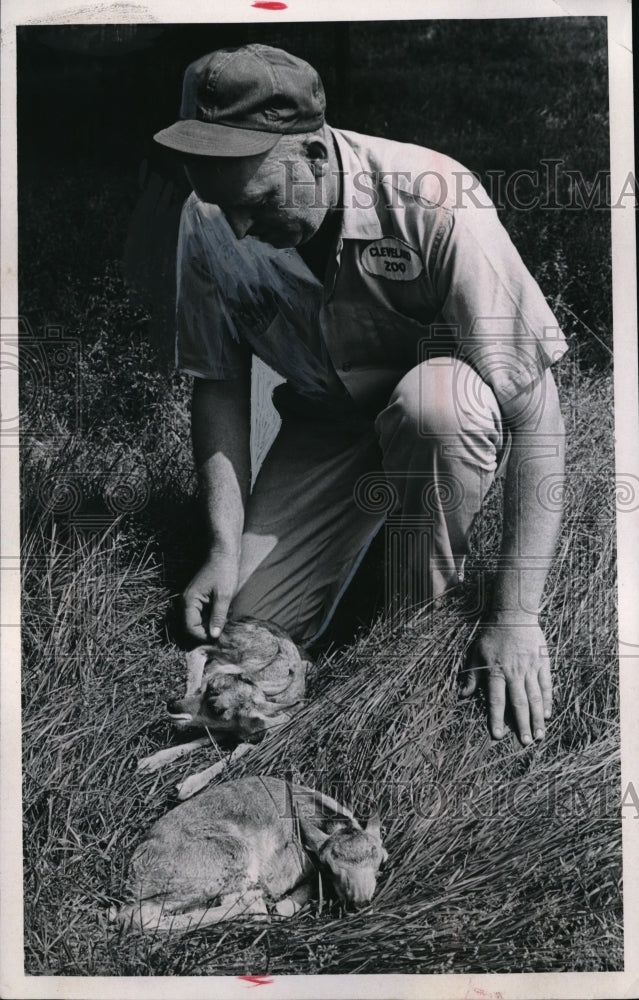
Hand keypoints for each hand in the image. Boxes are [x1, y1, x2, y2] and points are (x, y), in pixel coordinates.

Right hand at [183, 550, 239, 641]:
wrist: (223, 553)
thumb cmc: (224, 571)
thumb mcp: (224, 595)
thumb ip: (218, 616)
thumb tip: (214, 635)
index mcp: (189, 601)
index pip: (190, 627)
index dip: (203, 636)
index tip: (218, 640)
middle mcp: (186, 601)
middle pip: (191, 626)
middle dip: (205, 633)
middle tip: (222, 637)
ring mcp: (192, 600)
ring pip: (196, 621)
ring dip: (208, 627)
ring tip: (223, 629)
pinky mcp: (199, 598)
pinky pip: (200, 614)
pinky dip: (210, 619)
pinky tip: (222, 620)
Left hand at [460, 619, 552, 745]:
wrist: (513, 615)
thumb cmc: (492, 636)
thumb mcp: (475, 654)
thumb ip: (471, 677)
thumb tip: (461, 695)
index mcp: (495, 671)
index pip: (496, 700)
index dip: (496, 719)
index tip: (497, 736)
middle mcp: (513, 672)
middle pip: (518, 703)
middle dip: (522, 724)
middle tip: (525, 743)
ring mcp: (530, 668)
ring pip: (534, 697)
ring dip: (536, 718)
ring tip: (539, 735)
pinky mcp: (542, 663)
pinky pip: (546, 685)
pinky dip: (547, 701)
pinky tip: (547, 714)